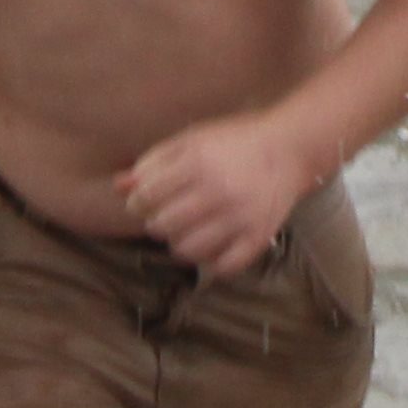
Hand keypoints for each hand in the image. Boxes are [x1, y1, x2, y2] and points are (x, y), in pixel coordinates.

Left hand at [120, 107, 318, 276]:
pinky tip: (211, 245)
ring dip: (179, 244)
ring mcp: (239, 219)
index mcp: (197, 163)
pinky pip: (221, 267)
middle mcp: (217, 192)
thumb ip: (154, 161)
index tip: (143, 203)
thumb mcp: (192, 140)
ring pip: (187, 251)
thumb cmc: (234, 142)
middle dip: (156, 222)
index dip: (137, 203)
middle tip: (165, 215)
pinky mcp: (257, 239)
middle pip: (162, 226)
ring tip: (186, 230)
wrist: (288, 149)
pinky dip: (211, 262)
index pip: (146, 197)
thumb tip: (119, 186)